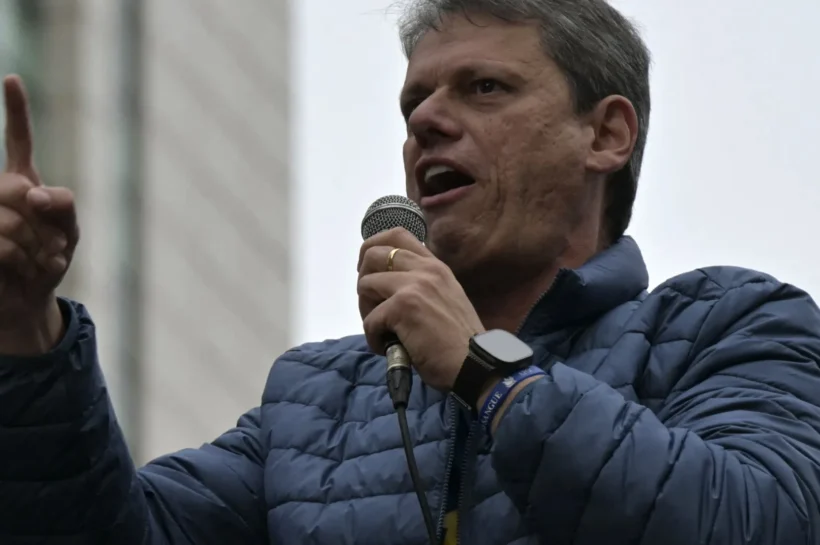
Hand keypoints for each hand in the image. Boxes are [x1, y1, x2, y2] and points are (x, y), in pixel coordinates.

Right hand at [0, 75, 78, 353]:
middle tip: (53, 248)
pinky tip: (26, 272)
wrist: (28, 301)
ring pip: (11, 222)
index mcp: (21, 182)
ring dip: (38, 249)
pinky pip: (4, 247)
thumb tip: (33, 191)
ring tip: (39, 261)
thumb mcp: (69, 231)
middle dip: (45, 225)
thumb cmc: (48, 262)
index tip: (12, 78)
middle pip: (18, 190)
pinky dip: (26, 264)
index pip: (18, 141)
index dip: (16, 111)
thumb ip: (63, 205)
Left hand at [357, 228, 484, 390]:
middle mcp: (426, 269)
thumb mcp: (444, 299)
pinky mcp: (403, 307)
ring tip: (382, 330)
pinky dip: (373, 338)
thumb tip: (385, 285)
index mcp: (435, 266)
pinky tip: (388, 348)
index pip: (396, 235)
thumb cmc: (459, 341)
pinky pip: (369, 319)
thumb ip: (421, 285)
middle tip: (372, 307)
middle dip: (364, 281)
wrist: (474, 364)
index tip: (370, 271)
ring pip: (365, 285)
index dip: (373, 248)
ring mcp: (414, 285)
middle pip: (372, 254)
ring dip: (366, 311)